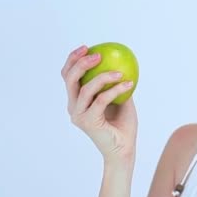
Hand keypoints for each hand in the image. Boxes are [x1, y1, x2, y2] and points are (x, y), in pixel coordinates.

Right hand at [61, 44, 137, 164]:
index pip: (68, 77)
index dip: (73, 60)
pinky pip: (101, 99)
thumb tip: (122, 61)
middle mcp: (74, 107)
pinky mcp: (88, 121)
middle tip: (98, 54)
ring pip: (86, 88)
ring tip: (120, 72)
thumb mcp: (121, 99)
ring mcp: (79, 115)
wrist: (125, 149)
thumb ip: (115, 83)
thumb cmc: (123, 125)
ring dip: (104, 76)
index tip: (87, 47)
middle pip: (69, 79)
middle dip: (81, 63)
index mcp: (77, 101)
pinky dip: (115, 90)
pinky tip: (129, 84)